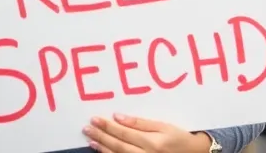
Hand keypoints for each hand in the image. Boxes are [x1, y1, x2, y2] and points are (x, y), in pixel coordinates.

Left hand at [84, 114, 209, 151]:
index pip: (125, 133)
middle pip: (117, 145)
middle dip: (101, 135)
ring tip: (90, 138)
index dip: (109, 126)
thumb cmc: (178, 138)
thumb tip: (119, 117)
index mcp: (152, 142)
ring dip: (101, 146)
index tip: (97, 119)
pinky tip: (100, 149)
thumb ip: (141, 123)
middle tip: (88, 127)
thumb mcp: (164, 126)